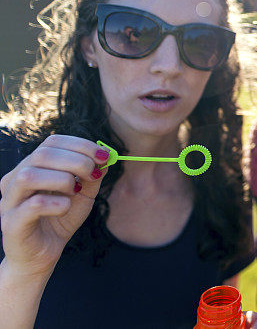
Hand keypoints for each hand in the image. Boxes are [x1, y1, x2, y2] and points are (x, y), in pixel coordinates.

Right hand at [0, 135, 108, 276]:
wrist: (43, 255)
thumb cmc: (60, 219)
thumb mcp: (83, 194)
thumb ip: (93, 175)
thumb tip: (106, 156)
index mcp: (31, 166)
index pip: (52, 142)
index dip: (81, 145)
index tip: (104, 156)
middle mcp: (15, 179)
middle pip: (42, 155)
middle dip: (76, 161)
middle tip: (94, 174)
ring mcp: (10, 201)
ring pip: (29, 175)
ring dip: (62, 179)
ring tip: (75, 191)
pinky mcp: (11, 223)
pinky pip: (32, 205)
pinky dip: (56, 203)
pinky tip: (66, 207)